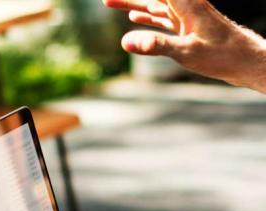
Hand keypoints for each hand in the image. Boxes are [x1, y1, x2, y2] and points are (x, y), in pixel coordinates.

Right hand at [103, 0, 265, 91]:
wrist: (243, 60)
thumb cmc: (220, 55)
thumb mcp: (185, 52)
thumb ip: (155, 45)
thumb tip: (124, 41)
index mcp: (185, 3)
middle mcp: (184, 4)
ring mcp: (184, 16)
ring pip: (152, 6)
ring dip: (132, 4)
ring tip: (110, 2)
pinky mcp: (185, 27)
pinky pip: (160, 18)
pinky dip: (146, 17)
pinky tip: (134, 17)